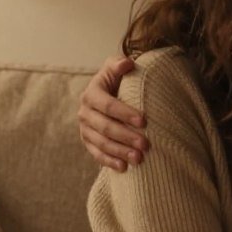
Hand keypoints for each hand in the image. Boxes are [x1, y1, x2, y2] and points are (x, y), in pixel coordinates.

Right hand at [79, 55, 149, 171]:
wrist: (110, 94)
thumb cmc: (118, 80)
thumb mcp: (117, 68)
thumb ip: (119, 65)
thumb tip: (127, 63)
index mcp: (91, 93)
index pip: (108, 105)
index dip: (125, 113)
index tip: (144, 121)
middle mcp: (85, 112)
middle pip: (105, 127)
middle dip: (126, 136)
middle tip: (146, 145)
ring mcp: (85, 129)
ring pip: (101, 143)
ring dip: (120, 152)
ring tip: (139, 159)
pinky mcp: (88, 142)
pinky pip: (96, 154)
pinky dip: (109, 162)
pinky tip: (124, 168)